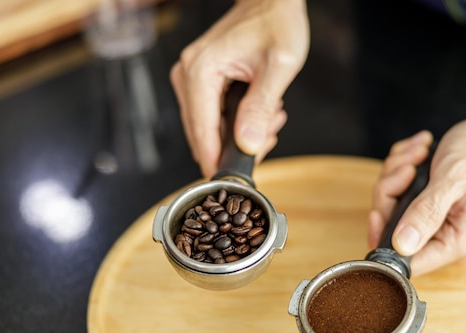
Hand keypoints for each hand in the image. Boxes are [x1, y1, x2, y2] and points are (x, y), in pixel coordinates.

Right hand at [170, 0, 308, 177]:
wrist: (271, 1)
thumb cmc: (276, 24)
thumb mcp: (278, 67)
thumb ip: (261, 108)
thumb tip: (247, 145)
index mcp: (201, 71)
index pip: (202, 131)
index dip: (217, 161)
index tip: (233, 180)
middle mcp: (187, 75)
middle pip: (201, 134)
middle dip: (234, 147)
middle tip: (268, 136)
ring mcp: (189, 79)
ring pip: (207, 129)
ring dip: (238, 135)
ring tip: (269, 120)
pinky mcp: (197, 82)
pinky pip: (211, 117)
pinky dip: (235, 123)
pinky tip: (259, 114)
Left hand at [368, 115, 465, 276]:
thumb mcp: (453, 179)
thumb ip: (427, 213)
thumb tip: (402, 245)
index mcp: (458, 242)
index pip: (407, 262)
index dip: (384, 238)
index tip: (379, 211)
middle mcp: (447, 238)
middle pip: (392, 230)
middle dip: (392, 192)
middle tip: (408, 168)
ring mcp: (437, 222)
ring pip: (392, 206)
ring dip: (398, 174)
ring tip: (420, 154)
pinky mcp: (430, 207)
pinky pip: (399, 192)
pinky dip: (403, 168)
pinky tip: (420, 153)